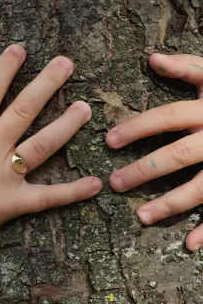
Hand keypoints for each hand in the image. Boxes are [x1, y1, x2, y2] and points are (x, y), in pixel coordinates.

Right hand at [0, 45, 101, 262]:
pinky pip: (46, 197)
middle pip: (22, 111)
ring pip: (41, 146)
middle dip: (45, 84)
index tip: (20, 49)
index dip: (5, 70)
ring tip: (85, 108)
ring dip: (65, 126)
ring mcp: (1, 178)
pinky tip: (96, 183)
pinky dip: (72, 192)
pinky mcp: (10, 204)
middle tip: (66, 63)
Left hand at [106, 53, 202, 250]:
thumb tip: (152, 58)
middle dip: (144, 170)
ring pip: (201, 187)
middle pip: (178, 155)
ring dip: (171, 204)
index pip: (167, 116)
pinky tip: (191, 245)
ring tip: (142, 217)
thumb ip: (189, 67)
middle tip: (115, 183)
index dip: (137, 128)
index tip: (109, 141)